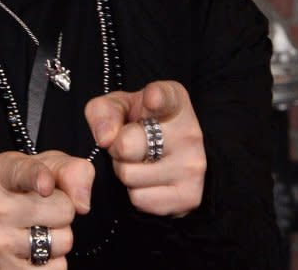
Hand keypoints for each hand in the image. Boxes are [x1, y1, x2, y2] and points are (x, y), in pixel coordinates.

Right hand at [0, 150, 94, 268]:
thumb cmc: (25, 189)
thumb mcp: (47, 167)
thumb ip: (72, 170)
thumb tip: (82, 204)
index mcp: (0, 173)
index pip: (23, 173)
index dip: (37, 178)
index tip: (46, 185)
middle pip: (64, 209)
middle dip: (64, 210)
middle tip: (41, 209)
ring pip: (63, 242)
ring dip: (59, 237)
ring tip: (34, 229)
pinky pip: (57, 269)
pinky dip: (54, 262)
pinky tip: (32, 251)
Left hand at [84, 81, 204, 216]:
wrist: (165, 149)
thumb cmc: (137, 122)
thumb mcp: (117, 106)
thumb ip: (103, 112)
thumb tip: (105, 138)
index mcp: (174, 100)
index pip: (166, 98)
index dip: (156, 98)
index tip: (152, 99)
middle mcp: (189, 132)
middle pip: (126, 145)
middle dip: (116, 147)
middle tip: (127, 143)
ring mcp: (193, 166)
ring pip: (129, 176)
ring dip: (125, 170)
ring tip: (138, 160)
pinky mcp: (190, 196)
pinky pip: (140, 199)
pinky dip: (136, 192)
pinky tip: (148, 178)